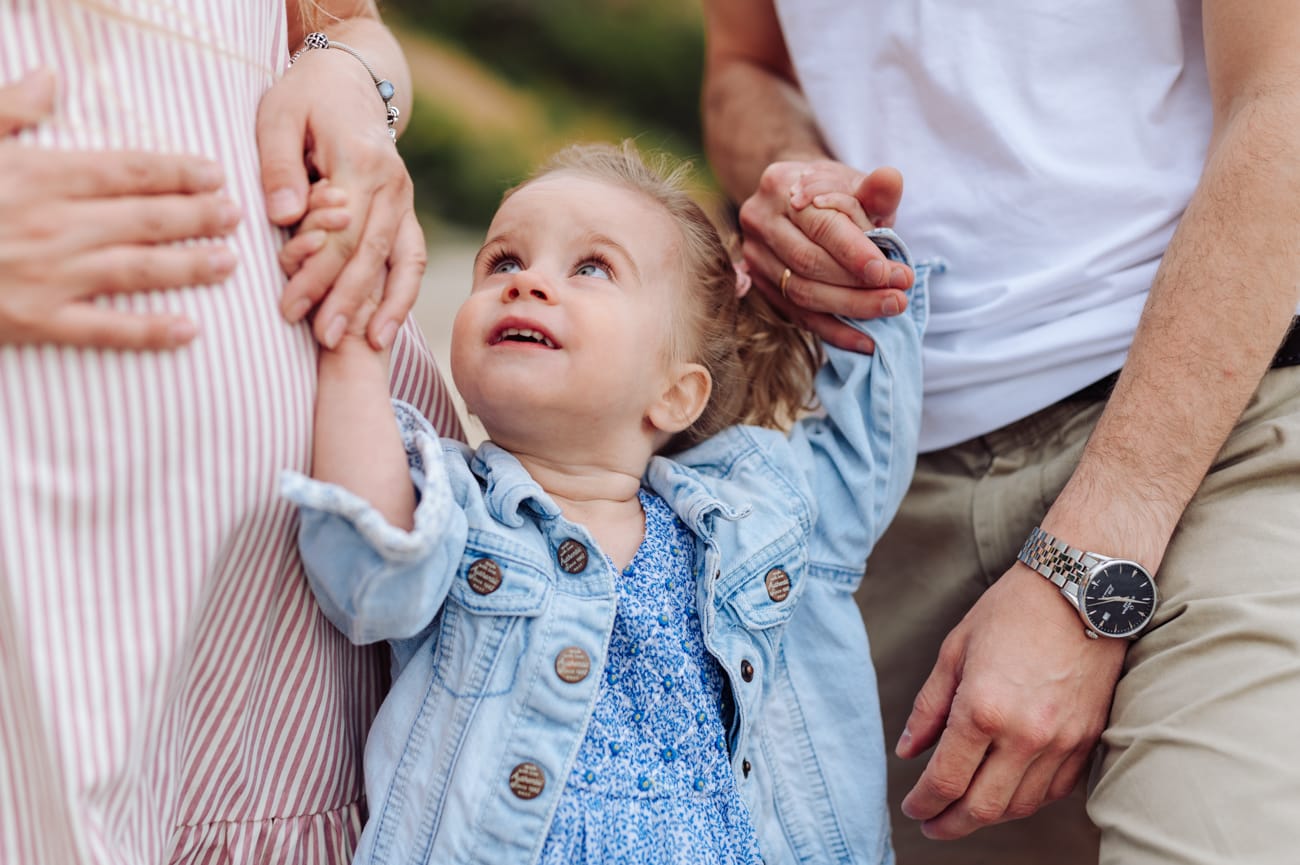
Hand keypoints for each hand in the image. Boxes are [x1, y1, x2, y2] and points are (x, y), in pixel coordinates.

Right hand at [0, 69, 240, 348]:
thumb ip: (11, 109)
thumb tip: (52, 78)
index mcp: (38, 175)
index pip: (127, 170)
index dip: (178, 171)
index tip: (215, 173)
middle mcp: (53, 224)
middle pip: (146, 217)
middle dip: (198, 215)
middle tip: (237, 215)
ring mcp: (49, 275)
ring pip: (138, 269)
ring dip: (190, 265)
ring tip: (228, 261)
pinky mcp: (38, 321)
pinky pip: (107, 329)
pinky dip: (150, 330)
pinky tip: (190, 329)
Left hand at [257, 46, 423, 350]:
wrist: (349, 78)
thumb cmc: (304, 97)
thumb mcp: (278, 116)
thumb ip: (279, 167)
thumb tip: (285, 218)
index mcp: (363, 161)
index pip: (341, 233)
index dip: (317, 275)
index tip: (289, 308)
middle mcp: (393, 184)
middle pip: (372, 255)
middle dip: (349, 302)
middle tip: (324, 341)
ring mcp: (405, 199)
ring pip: (403, 261)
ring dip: (387, 306)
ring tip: (370, 346)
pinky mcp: (405, 210)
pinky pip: (412, 257)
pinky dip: (402, 293)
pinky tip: (385, 326)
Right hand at [738, 160, 910, 351]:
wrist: (800, 200)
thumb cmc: (835, 193)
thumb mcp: (857, 186)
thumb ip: (876, 190)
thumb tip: (891, 178)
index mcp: (781, 185)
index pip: (820, 225)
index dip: (856, 253)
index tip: (891, 273)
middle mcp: (758, 219)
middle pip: (808, 262)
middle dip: (857, 285)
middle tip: (898, 296)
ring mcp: (754, 255)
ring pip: (801, 292)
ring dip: (849, 308)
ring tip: (889, 310)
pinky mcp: (760, 284)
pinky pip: (798, 315)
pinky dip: (834, 330)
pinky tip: (864, 340)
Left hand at [895, 564, 1125, 838]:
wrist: (1082, 591)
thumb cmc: (1011, 611)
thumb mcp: (954, 650)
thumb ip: (928, 707)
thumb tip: (907, 751)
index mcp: (982, 709)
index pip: (946, 780)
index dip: (924, 803)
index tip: (912, 808)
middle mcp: (1025, 734)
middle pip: (982, 807)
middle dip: (950, 824)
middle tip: (932, 824)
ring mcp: (1062, 742)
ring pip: (1019, 806)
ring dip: (987, 816)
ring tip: (964, 809)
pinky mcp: (1088, 740)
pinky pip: (1054, 791)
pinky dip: (1026, 801)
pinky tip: (1006, 792)